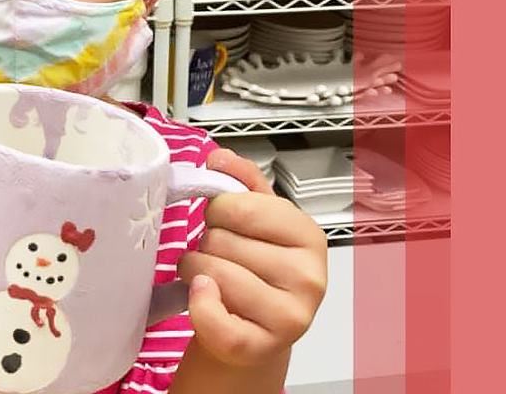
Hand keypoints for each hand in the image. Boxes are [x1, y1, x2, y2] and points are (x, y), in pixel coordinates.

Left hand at [177, 148, 327, 367]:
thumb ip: (241, 182)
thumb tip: (220, 158)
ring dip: (195, 271)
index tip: (224, 222)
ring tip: (209, 277)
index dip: (218, 211)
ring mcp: (290, 316)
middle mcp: (309, 277)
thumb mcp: (256, 221)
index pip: (240, 206)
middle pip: (221, 240)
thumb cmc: (253, 271)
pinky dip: (198, 305)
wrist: (252, 334)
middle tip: (218, 255)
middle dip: (206, 244)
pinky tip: (204, 297)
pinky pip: (211, 317)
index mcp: (309, 235)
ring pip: (212, 273)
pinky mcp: (261, 347)